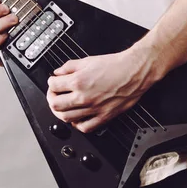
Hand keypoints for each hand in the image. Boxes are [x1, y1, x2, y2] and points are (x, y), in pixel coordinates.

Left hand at [46, 48, 161, 132]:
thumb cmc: (116, 65)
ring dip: (61, 112)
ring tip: (64, 106)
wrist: (135, 72)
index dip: (51, 83)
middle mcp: (84, 97)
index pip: (53, 85)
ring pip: (66, 118)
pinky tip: (77, 117)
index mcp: (78, 81)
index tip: (54, 82)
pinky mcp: (104, 116)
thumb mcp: (88, 60)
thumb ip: (69, 67)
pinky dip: (77, 124)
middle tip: (55, 94)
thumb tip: (58, 72)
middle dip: (52, 98)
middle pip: (55, 104)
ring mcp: (93, 109)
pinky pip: (85, 127)